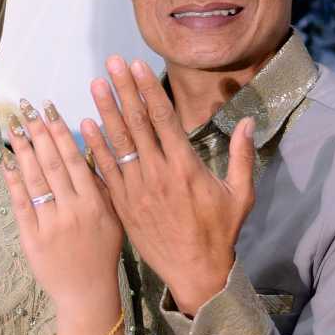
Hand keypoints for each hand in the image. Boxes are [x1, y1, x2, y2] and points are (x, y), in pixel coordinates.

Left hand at [3, 98, 123, 304]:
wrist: (87, 293)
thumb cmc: (103, 253)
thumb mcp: (113, 218)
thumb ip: (101, 186)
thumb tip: (88, 151)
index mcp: (94, 203)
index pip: (73, 159)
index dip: (60, 132)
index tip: (49, 109)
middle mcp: (72, 211)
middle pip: (51, 164)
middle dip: (37, 132)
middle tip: (26, 108)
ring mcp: (50, 225)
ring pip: (34, 180)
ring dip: (22, 150)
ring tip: (12, 126)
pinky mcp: (31, 238)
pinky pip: (20, 205)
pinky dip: (12, 182)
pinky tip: (5, 162)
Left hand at [82, 57, 255, 316]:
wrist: (195, 272)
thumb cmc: (221, 232)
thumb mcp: (241, 195)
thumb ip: (242, 156)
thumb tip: (249, 120)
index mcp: (186, 167)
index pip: (163, 119)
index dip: (148, 90)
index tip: (137, 65)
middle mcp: (158, 174)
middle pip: (137, 124)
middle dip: (123, 90)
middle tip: (111, 62)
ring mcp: (137, 190)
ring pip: (118, 143)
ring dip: (106, 111)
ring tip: (96, 84)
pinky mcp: (122, 205)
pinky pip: (106, 171)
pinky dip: (95, 147)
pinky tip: (85, 126)